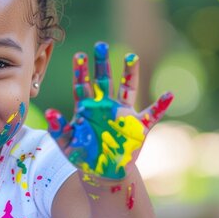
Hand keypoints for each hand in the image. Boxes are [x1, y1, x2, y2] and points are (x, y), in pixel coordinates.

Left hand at [45, 42, 172, 180]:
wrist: (102, 172)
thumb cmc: (82, 156)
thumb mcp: (66, 144)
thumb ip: (57, 128)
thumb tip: (50, 112)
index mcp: (87, 108)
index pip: (82, 85)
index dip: (80, 71)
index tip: (78, 55)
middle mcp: (105, 106)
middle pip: (104, 79)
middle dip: (102, 62)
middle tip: (99, 45)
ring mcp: (122, 114)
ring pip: (127, 88)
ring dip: (130, 73)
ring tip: (131, 56)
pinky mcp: (138, 126)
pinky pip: (152, 114)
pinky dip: (161, 105)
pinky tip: (168, 95)